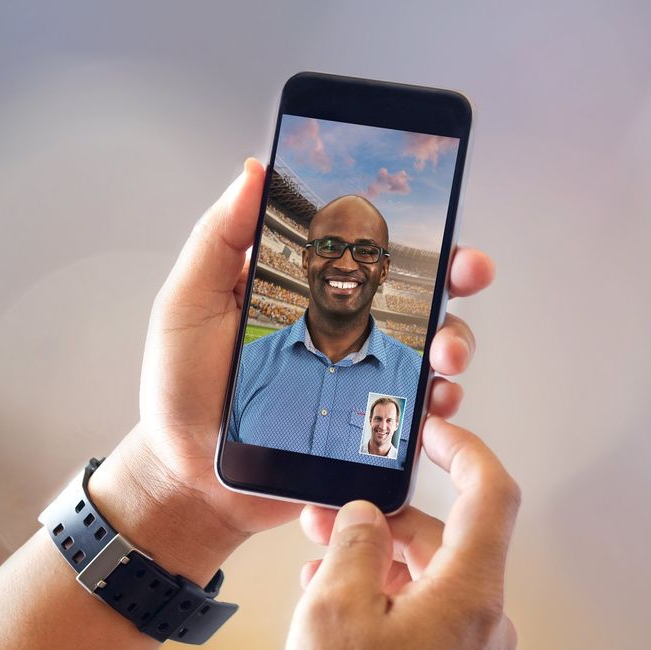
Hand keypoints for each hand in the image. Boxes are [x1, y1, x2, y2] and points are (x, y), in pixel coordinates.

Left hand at [92, 160, 494, 574]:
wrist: (190, 479)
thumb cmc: (182, 390)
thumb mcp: (189, 302)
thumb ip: (219, 237)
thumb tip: (254, 170)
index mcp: (309, 289)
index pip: (369, 247)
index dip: (408, 229)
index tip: (436, 217)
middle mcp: (346, 327)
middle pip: (418, 291)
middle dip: (456, 276)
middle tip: (468, 271)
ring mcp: (364, 377)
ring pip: (432, 348)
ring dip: (454, 341)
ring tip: (444, 355)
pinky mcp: (371, 425)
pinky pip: (421, 409)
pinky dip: (439, 402)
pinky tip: (433, 402)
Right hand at [284, 416, 520, 649]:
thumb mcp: (336, 611)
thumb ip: (355, 546)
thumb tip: (367, 517)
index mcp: (470, 592)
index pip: (490, 493)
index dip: (464, 450)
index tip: (435, 431)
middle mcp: (484, 618)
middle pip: (446, 538)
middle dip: (387, 519)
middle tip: (335, 512)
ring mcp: (471, 649)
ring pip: (431, 577)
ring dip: (379, 560)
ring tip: (322, 561)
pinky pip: (427, 613)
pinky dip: (388, 596)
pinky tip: (340, 602)